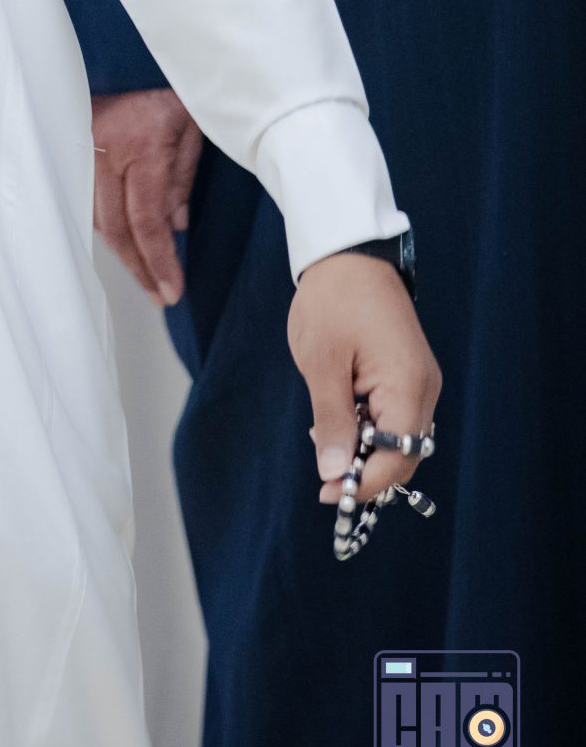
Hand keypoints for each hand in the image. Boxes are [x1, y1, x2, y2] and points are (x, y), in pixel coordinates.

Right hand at [91, 87, 203, 306]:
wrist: (130, 45)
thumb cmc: (171, 83)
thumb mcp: (192, 129)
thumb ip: (183, 179)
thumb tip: (175, 226)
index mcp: (141, 146)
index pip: (146, 221)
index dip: (158, 262)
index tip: (171, 291)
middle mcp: (106, 150)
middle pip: (116, 228)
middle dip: (139, 268)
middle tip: (159, 294)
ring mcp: (85, 146)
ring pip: (98, 216)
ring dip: (122, 249)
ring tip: (145, 274)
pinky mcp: (74, 143)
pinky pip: (87, 195)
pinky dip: (106, 222)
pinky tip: (123, 238)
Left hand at [289, 253, 442, 507]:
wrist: (347, 252)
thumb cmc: (332, 301)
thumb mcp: (322, 363)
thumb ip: (332, 420)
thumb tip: (334, 473)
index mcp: (408, 386)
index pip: (397, 457)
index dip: (365, 483)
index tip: (329, 494)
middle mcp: (424, 388)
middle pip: (404, 454)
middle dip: (368, 472)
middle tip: (325, 478)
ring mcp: (420, 380)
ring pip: (401, 438)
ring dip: (368, 450)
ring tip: (326, 442)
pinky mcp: (409, 373)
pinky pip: (396, 416)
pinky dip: (371, 428)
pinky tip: (340, 420)